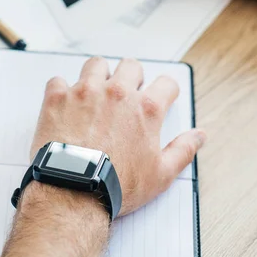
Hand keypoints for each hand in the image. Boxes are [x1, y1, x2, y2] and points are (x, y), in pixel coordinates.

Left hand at [31, 56, 204, 214]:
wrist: (73, 191)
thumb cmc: (116, 185)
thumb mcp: (161, 174)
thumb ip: (183, 150)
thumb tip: (199, 135)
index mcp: (145, 109)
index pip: (166, 84)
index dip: (166, 91)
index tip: (162, 97)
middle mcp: (117, 93)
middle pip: (131, 66)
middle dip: (132, 77)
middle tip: (127, 94)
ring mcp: (86, 92)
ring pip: (96, 65)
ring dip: (99, 75)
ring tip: (96, 92)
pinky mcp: (58, 98)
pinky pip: (59, 81)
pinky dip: (62, 90)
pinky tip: (66, 104)